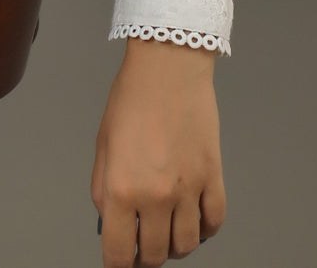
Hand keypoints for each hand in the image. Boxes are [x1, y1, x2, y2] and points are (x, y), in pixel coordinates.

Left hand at [91, 38, 225, 264]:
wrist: (168, 68)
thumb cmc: (132, 99)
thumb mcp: (103, 147)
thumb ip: (104, 191)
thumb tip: (111, 223)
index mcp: (120, 188)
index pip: (119, 254)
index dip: (117, 265)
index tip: (119, 262)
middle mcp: (155, 195)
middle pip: (155, 255)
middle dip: (145, 256)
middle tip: (141, 245)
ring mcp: (187, 189)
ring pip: (186, 246)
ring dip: (174, 246)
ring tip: (167, 231)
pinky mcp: (212, 177)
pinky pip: (213, 223)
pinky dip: (204, 230)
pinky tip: (194, 220)